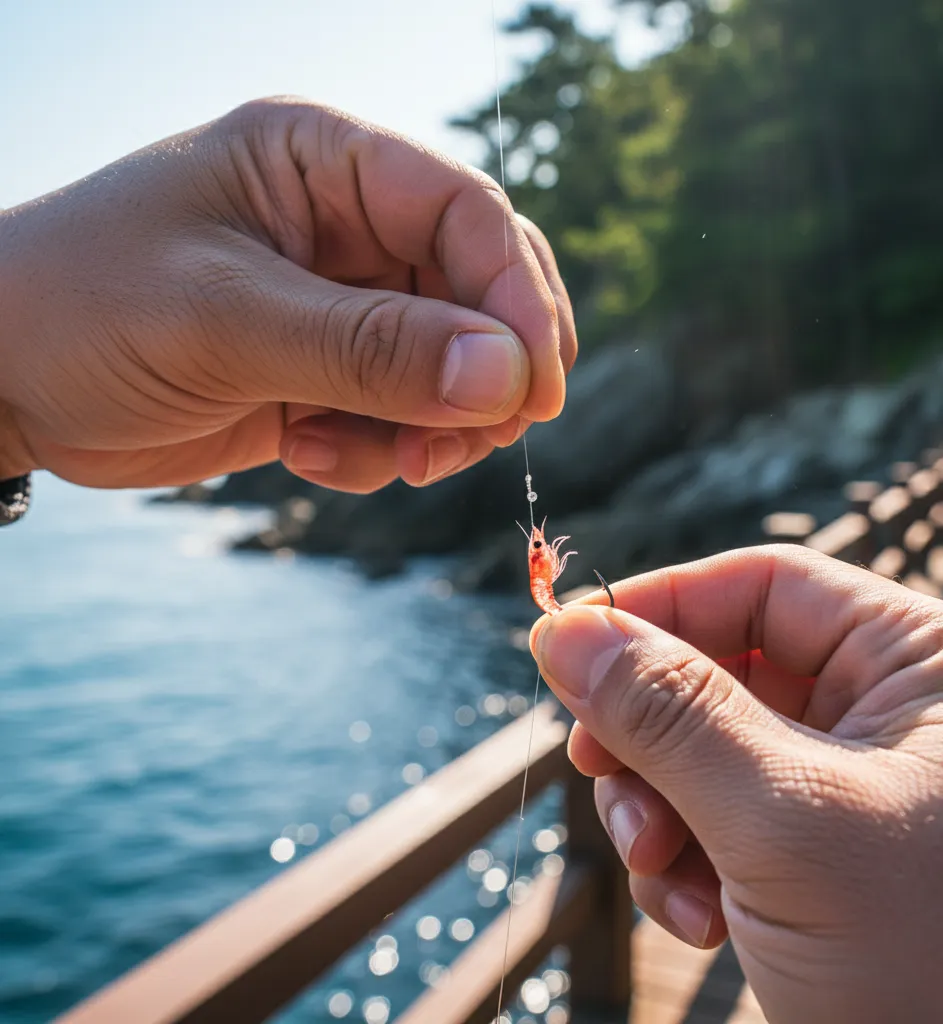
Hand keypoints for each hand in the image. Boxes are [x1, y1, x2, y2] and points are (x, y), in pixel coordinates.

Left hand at [0, 98, 574, 489]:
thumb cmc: (80, 308)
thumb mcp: (226, 319)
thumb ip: (369, 349)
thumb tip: (505, 376)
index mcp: (324, 163)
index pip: (467, 214)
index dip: (517, 298)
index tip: (535, 388)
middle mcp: (345, 228)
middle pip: (476, 295)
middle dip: (484, 376)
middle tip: (473, 440)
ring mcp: (337, 307)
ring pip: (447, 370)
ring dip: (428, 427)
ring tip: (366, 458)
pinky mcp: (323, 375)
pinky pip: (397, 418)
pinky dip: (374, 451)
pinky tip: (303, 454)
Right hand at [531, 546, 942, 1023]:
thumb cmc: (927, 960)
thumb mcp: (785, 819)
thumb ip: (669, 715)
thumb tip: (561, 632)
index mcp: (914, 663)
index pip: (760, 585)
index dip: (658, 606)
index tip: (570, 650)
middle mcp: (880, 712)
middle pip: (714, 670)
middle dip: (648, 736)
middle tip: (597, 773)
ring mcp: (841, 785)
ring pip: (697, 752)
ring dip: (654, 811)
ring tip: (660, 871)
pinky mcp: (808, 853)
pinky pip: (711, 820)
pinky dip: (682, 866)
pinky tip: (700, 921)